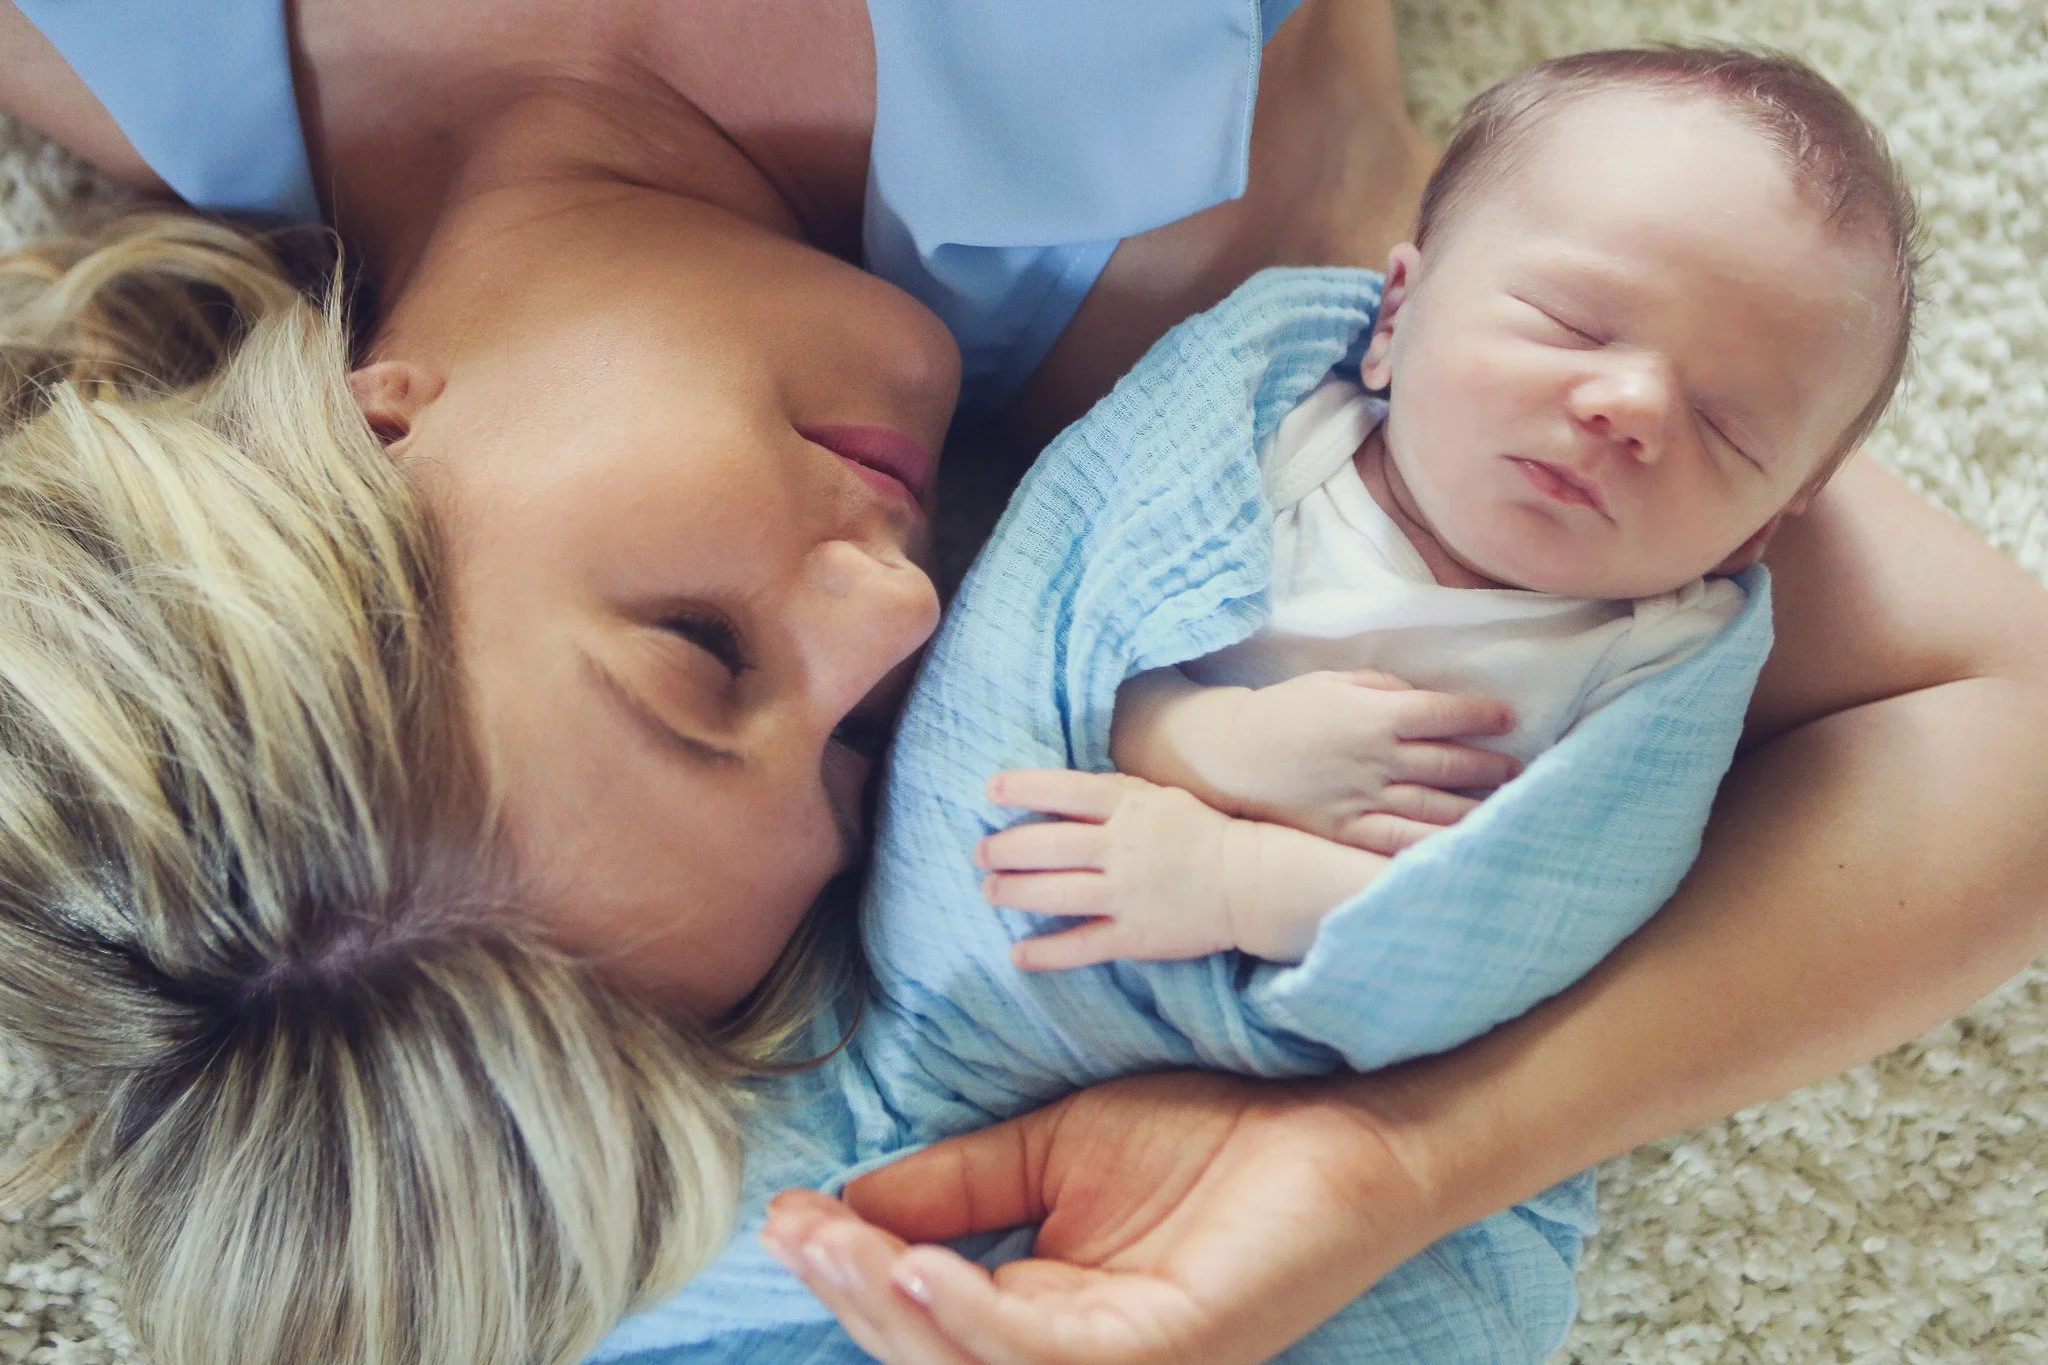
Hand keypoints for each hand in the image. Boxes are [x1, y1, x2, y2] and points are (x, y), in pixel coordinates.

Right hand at [758, 1070, 1446, 1364]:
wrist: (1337, 1110)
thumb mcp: (1053, 1148)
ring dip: (891, 1313)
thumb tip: (848, 1203)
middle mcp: (1083, 1357)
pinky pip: (1049, 1355)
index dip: (850, 1271)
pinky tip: (917, 1267)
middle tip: (796, 1232)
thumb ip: (959, 1184)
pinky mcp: (1175, 1352)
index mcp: (1052, 1317)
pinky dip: (973, 1317)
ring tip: (836, 1246)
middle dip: (853, 1296)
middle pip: (936, 1353)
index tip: (785, 1215)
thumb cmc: (1210, 1132)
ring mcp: (1131, 1364)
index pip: (928, 1314)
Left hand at [975, 769, 1253, 966]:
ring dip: (1015, 892)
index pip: (1064, 790)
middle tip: (981, 853)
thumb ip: (1111, 795)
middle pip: (1049, 845)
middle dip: (1005, 849)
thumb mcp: (1158, 797)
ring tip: (990, 891)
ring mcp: (1127, 894)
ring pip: (1057, 893)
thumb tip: (1058, 791)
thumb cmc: (1201, 833)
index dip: (1022, 788)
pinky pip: (1082, 945)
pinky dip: (1047, 952)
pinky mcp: (1135, 935)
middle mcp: (1122, 848)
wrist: (1250, 881)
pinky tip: (1019, 954)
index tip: (990, 790)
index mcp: (1129, 806)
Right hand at [1125, 669, 1518, 853]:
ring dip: (1475, 804)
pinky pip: (1400, 841)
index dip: (1482, 715)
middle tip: (1515, 767)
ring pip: (1435, 805)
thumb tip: (1424, 698)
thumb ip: (1383, 687)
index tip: (1507, 717)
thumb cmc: (1283, 710)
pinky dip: (1435, 843)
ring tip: (1502, 803)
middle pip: (1449, 763)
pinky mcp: (1347, 831)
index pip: (1446, 714)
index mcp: (1376, 715)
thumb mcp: (1334, 681)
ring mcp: (1365, 799)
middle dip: (1488, 765)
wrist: (1229, 755)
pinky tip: (1461, 844)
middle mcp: (1378, 759)